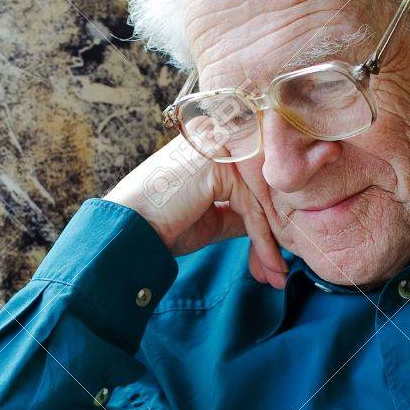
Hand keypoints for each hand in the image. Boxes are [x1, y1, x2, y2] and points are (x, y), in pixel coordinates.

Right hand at [104, 135, 286, 288]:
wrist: (129, 229)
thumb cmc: (161, 223)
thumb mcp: (211, 218)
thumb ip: (240, 212)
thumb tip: (270, 224)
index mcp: (211, 141)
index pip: (252, 179)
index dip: (266, 219)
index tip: (275, 254)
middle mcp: (215, 135)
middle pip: (260, 187)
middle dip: (273, 232)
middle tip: (280, 270)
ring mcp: (217, 145)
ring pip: (259, 199)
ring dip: (271, 242)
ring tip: (277, 274)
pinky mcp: (219, 164)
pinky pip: (251, 207)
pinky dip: (262, 240)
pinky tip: (270, 264)